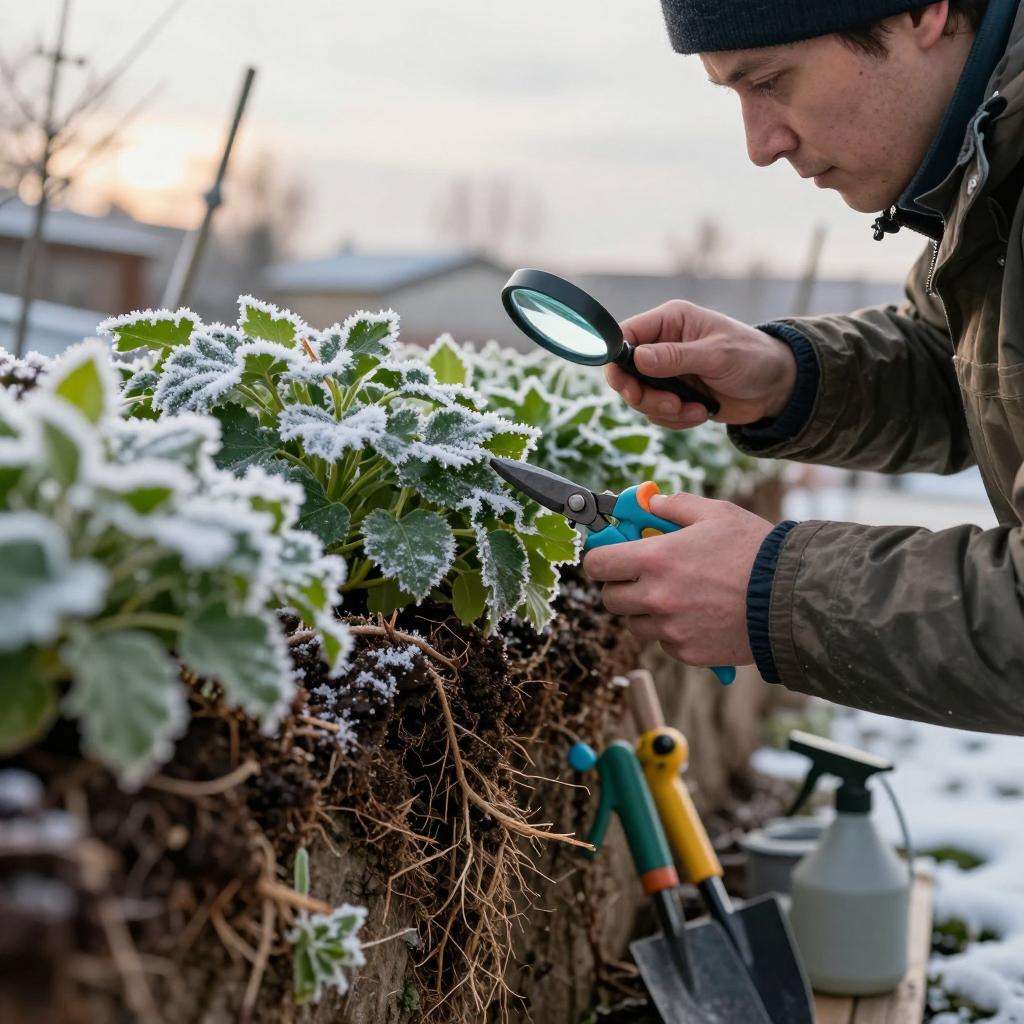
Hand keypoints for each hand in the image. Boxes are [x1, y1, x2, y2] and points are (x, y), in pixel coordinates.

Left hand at [582, 492, 773, 666]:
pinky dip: (672, 631)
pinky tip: (698, 615)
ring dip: (645, 611)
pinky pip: (663, 642)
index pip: (597, 564)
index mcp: (656, 559)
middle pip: (609, 598)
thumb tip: (652, 504)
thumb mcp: (717, 513)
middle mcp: (656, 597)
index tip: (610, 556)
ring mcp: (670, 629)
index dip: (600, 558)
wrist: (792, 600)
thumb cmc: (756, 552)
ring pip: (634, 623)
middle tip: (643, 576)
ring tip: (677, 595)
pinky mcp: (687, 652)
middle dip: (621, 585)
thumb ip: (677, 505)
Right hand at [604, 300, 796, 428]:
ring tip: (692, 410)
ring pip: (640, 397)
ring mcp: (667, 372)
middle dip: (644, 395)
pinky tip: (699, 413)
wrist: (776, 387)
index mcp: (670, 321)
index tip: (627, 386)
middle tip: (669, 405)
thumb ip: (675, 356)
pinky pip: (657, 413)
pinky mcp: (674, 394)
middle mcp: (663, 344)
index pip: (626, 336)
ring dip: (664, 411)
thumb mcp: (716, 354)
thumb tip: (637, 358)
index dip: (618, 361)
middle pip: (627, 373)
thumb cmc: (752, 357)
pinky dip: (675, 419)